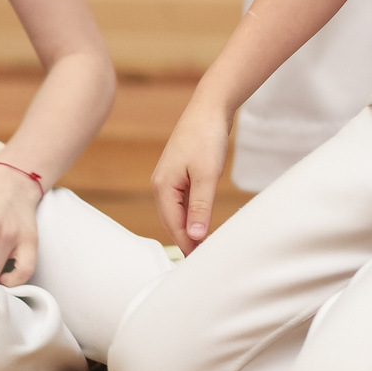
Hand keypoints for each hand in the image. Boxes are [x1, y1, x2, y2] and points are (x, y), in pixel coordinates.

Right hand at [151, 97, 231, 253]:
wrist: (210, 108)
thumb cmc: (206, 138)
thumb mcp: (207, 175)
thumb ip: (201, 207)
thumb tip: (194, 236)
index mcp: (162, 187)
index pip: (174, 226)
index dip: (188, 245)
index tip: (203, 262)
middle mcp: (161, 186)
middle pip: (173, 223)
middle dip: (188, 241)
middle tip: (207, 260)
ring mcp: (170, 181)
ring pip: (179, 214)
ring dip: (192, 229)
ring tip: (208, 247)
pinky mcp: (181, 176)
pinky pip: (185, 203)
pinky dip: (194, 215)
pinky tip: (205, 224)